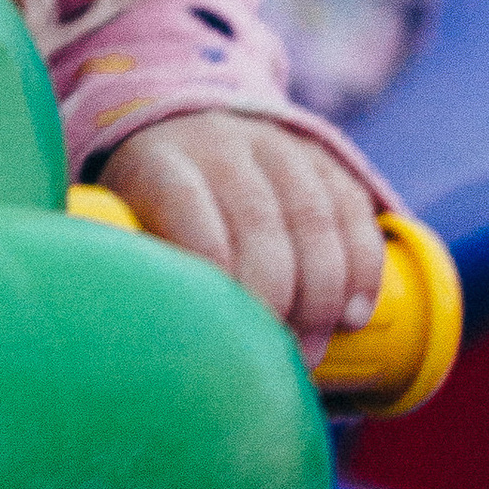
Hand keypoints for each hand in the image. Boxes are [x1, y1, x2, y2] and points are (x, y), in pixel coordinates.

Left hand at [98, 111, 384, 359]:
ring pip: (313, 219)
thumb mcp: (127, 227)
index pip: (188, 209)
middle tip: (275, 358)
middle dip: (273, 299)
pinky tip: (352, 317)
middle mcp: (222, 145)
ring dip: (320, 297)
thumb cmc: (150, 208)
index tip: (224, 332)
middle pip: (257, 221)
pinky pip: (353, 212)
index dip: (213, 273)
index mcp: (161, 162)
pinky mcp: (323, 159)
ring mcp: (278, 146)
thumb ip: (135, 274)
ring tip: (310, 351)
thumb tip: (147, 352)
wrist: (185, 130)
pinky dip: (361, 269)